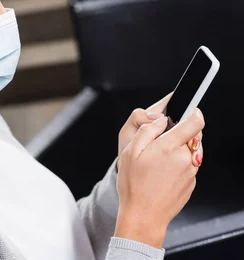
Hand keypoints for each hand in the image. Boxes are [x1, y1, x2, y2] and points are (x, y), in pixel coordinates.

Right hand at [115, 109, 204, 247]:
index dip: (194, 113)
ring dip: (181, 150)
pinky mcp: (191, 183)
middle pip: (193, 136)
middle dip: (181, 134)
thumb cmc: (133, 185)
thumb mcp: (130, 152)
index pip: (194, 123)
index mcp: (169, 147)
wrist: (144, 215)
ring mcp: (190, 172)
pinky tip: (163, 174)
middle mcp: (185, 158)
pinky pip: (189, 166)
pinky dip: (179, 165)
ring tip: (159, 161)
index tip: (190, 110)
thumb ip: (147, 131)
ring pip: (192, 151)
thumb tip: (160, 120)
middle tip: (160, 143)